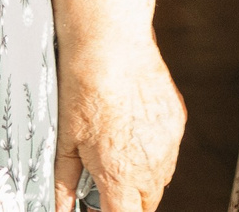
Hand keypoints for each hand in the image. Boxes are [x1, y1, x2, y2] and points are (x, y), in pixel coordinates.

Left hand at [54, 44, 184, 211]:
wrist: (111, 42)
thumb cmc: (84, 86)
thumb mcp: (64, 140)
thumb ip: (64, 182)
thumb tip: (60, 205)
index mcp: (121, 175)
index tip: (98, 206)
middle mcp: (151, 164)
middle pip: (147, 203)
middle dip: (128, 199)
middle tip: (105, 181)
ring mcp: (169, 142)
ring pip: (161, 177)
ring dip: (143, 176)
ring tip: (119, 150)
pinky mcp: (177, 120)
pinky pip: (169, 148)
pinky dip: (154, 148)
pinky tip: (133, 127)